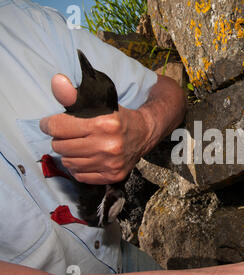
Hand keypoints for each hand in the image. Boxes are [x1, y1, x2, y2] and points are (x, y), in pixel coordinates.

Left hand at [39, 74, 155, 184]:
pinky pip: (80, 176)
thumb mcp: (97, 101)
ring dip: (69, 154)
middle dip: (60, 139)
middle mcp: (108, 145)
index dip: (49, 124)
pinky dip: (79, 168)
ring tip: (79, 146)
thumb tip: (57, 80)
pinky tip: (87, 158)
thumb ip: (72, 94)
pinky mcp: (113, 175)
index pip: (58, 127)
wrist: (144, 133)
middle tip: (70, 135)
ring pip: (68, 162)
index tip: (50, 124)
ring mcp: (111, 163)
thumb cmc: (117, 116)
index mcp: (103, 123)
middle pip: (60, 146)